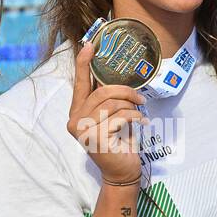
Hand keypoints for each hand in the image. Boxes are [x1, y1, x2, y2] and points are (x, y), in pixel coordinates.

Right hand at [67, 40, 147, 183]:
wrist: (121, 171)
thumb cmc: (118, 141)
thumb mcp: (110, 117)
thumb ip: (106, 100)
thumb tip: (115, 75)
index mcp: (76, 112)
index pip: (78, 83)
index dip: (83, 62)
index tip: (90, 45)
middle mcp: (74, 120)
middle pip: (101, 91)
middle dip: (125, 91)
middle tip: (140, 98)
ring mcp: (83, 131)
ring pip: (112, 103)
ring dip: (131, 105)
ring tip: (140, 112)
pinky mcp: (96, 138)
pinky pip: (121, 117)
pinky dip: (135, 117)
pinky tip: (142, 122)